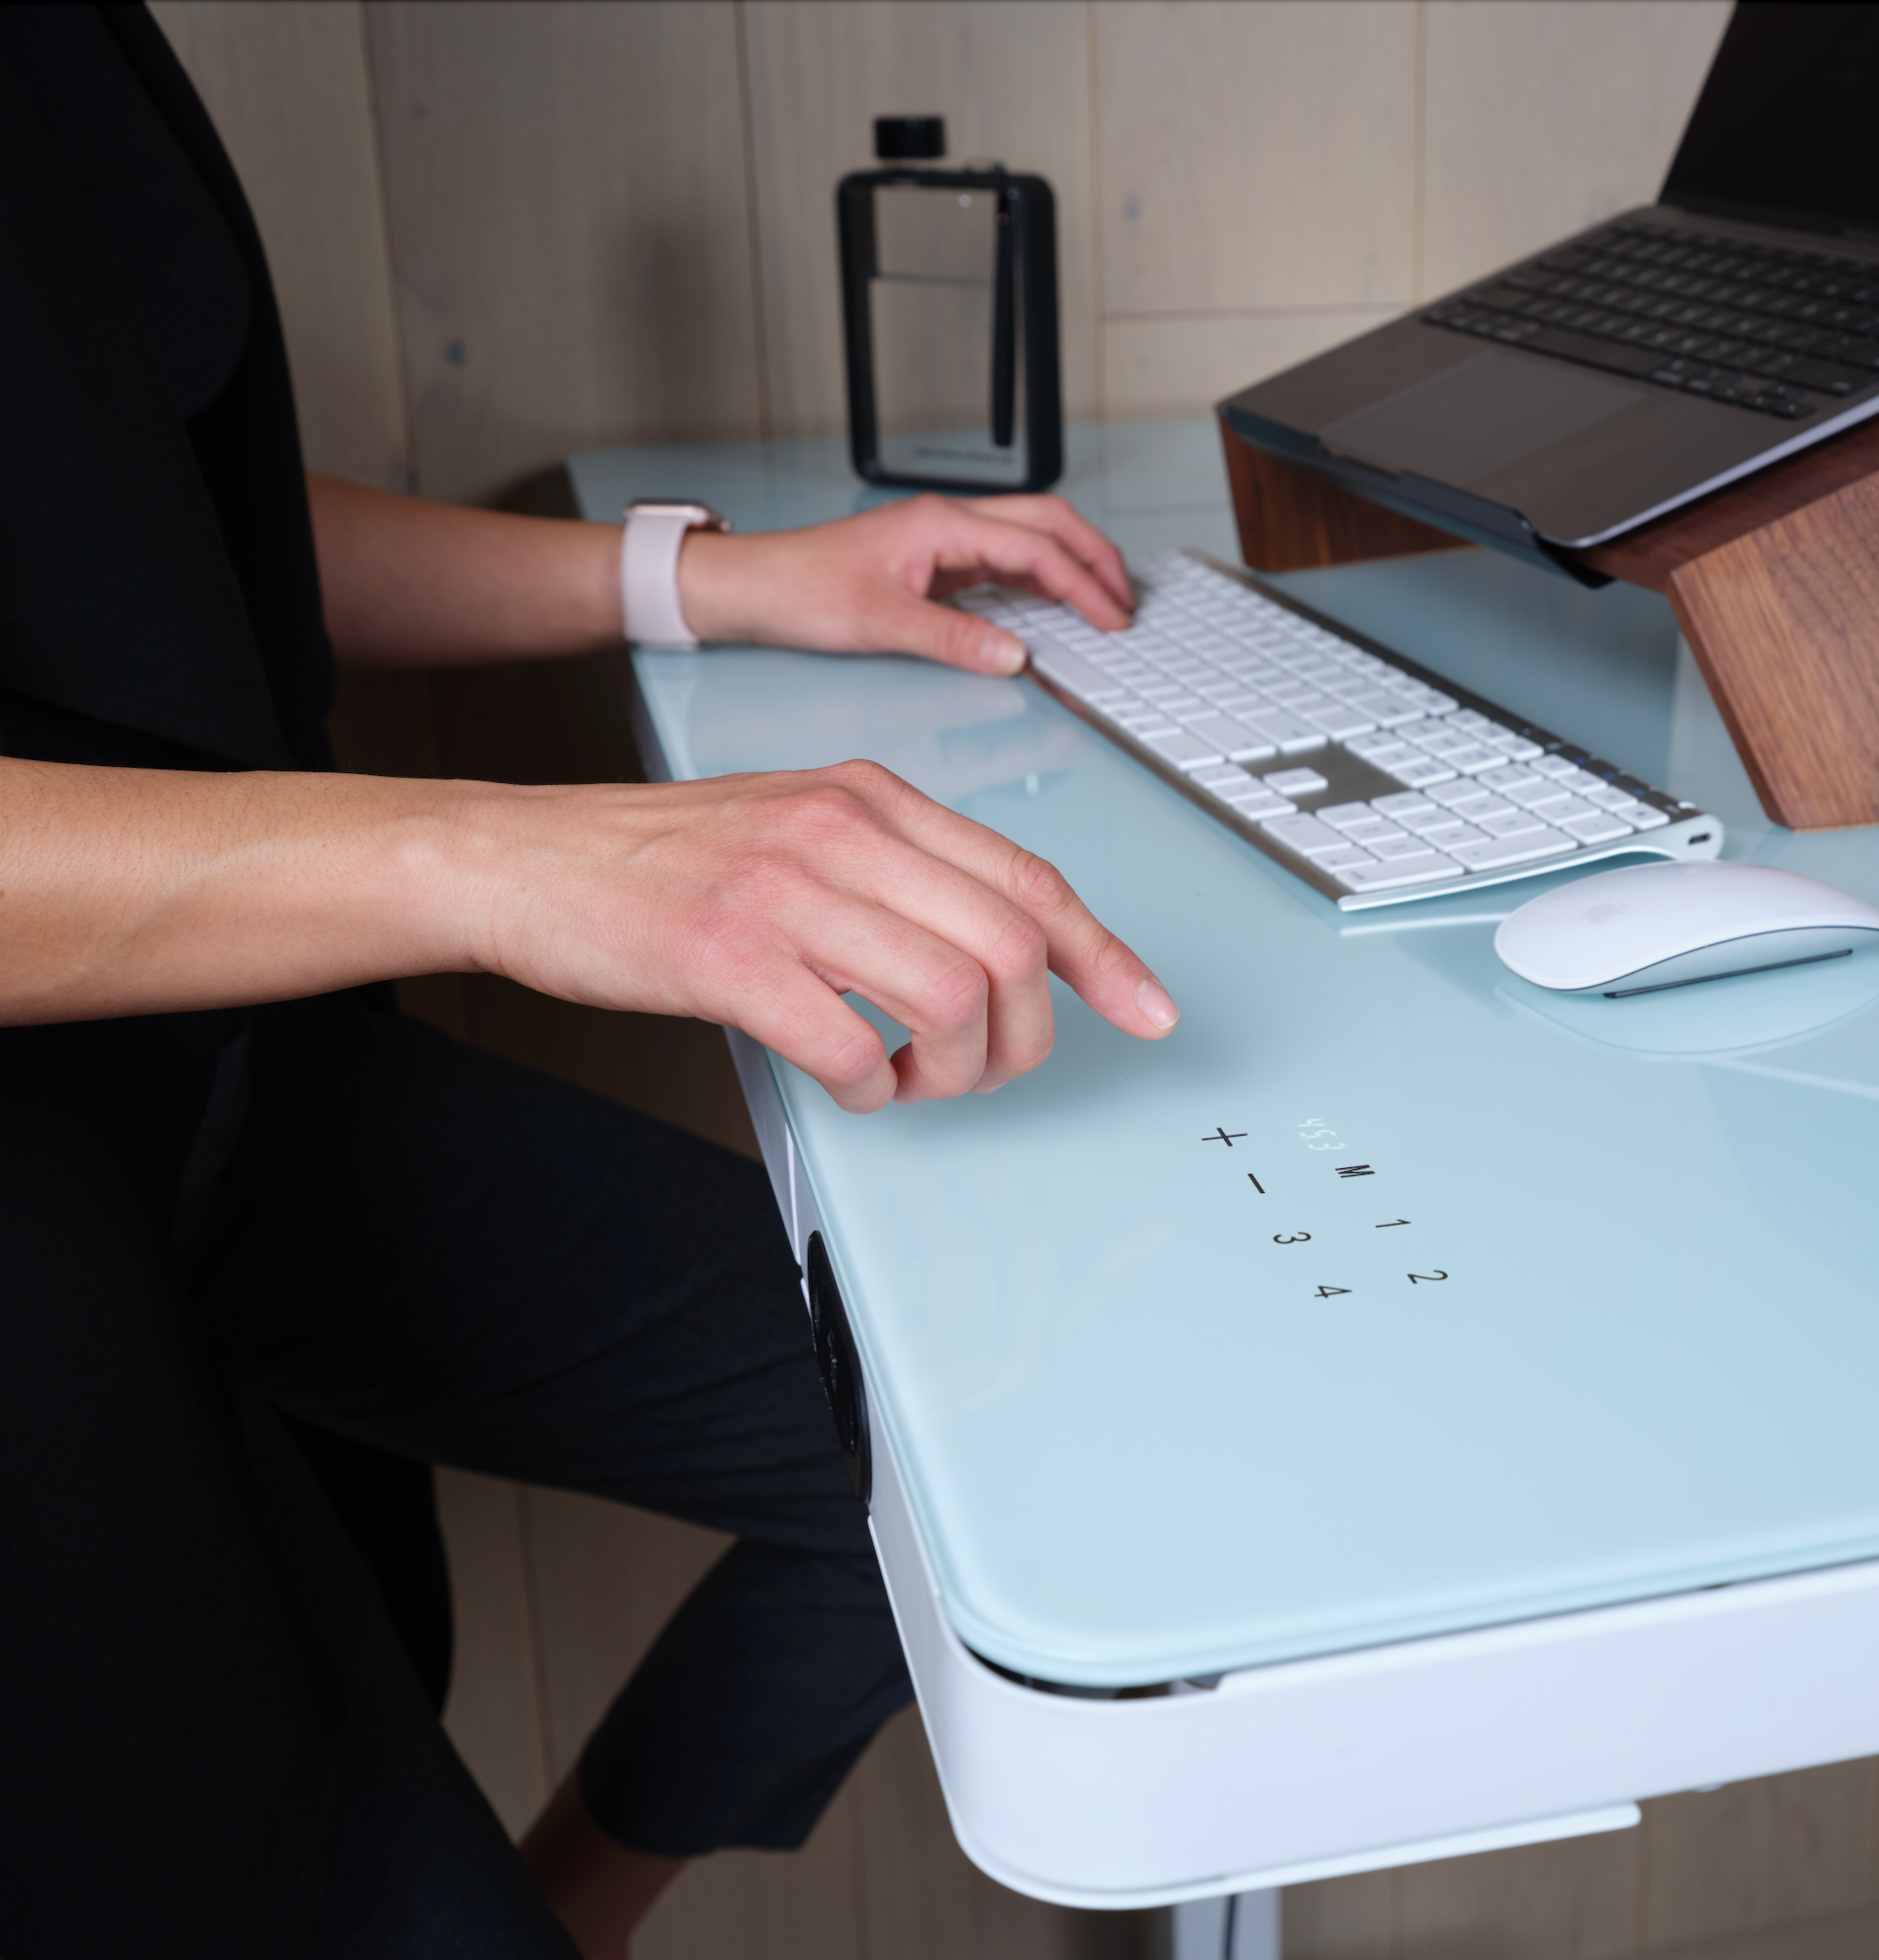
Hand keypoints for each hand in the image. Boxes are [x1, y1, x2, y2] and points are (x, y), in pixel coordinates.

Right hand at [469, 759, 1175, 1110]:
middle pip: (1010, 944)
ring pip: (951, 994)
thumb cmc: (663, 858)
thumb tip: (1001, 952)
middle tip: (989, 1071)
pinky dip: (874, 1085)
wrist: (522, 859)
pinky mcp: (730, 955)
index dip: (1104, 956)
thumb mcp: (801, 826)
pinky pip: (853, 1042)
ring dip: (952, 1067)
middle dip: (1026, 1035)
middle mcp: (843, 828)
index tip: (1148, 1009)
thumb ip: (898, 871)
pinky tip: (851, 1083)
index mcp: (873, 796)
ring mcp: (786, 888)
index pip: (1029, 878)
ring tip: (914, 1079)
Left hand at [679, 492, 1134, 676]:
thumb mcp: (880, 622)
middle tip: (1127, 600)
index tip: (1112, 619)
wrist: (753, 587)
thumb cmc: (801, 590)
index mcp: (941, 525)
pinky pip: (1006, 562)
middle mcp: (948, 523)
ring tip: (1104, 602)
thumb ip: (952, 639)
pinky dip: (1042, 580)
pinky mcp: (936, 562)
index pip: (1036, 547)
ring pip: (1030, 537)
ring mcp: (944, 540)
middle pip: (1048, 522)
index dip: (1083, 584)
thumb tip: (1014, 655)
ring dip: (1073, 564)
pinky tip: (1053, 607)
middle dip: (1096, 557)